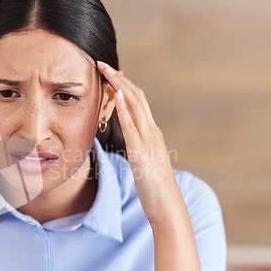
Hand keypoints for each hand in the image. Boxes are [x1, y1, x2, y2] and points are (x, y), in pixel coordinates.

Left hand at [96, 61, 181, 225]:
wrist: (167, 206)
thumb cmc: (154, 187)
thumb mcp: (144, 162)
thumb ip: (138, 147)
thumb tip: (130, 140)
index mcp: (150, 134)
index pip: (137, 103)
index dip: (124, 86)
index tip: (111, 74)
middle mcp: (151, 132)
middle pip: (136, 97)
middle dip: (119, 79)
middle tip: (103, 64)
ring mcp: (147, 140)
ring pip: (134, 105)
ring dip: (119, 86)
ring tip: (106, 71)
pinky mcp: (140, 152)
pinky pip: (131, 125)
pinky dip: (123, 108)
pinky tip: (114, 95)